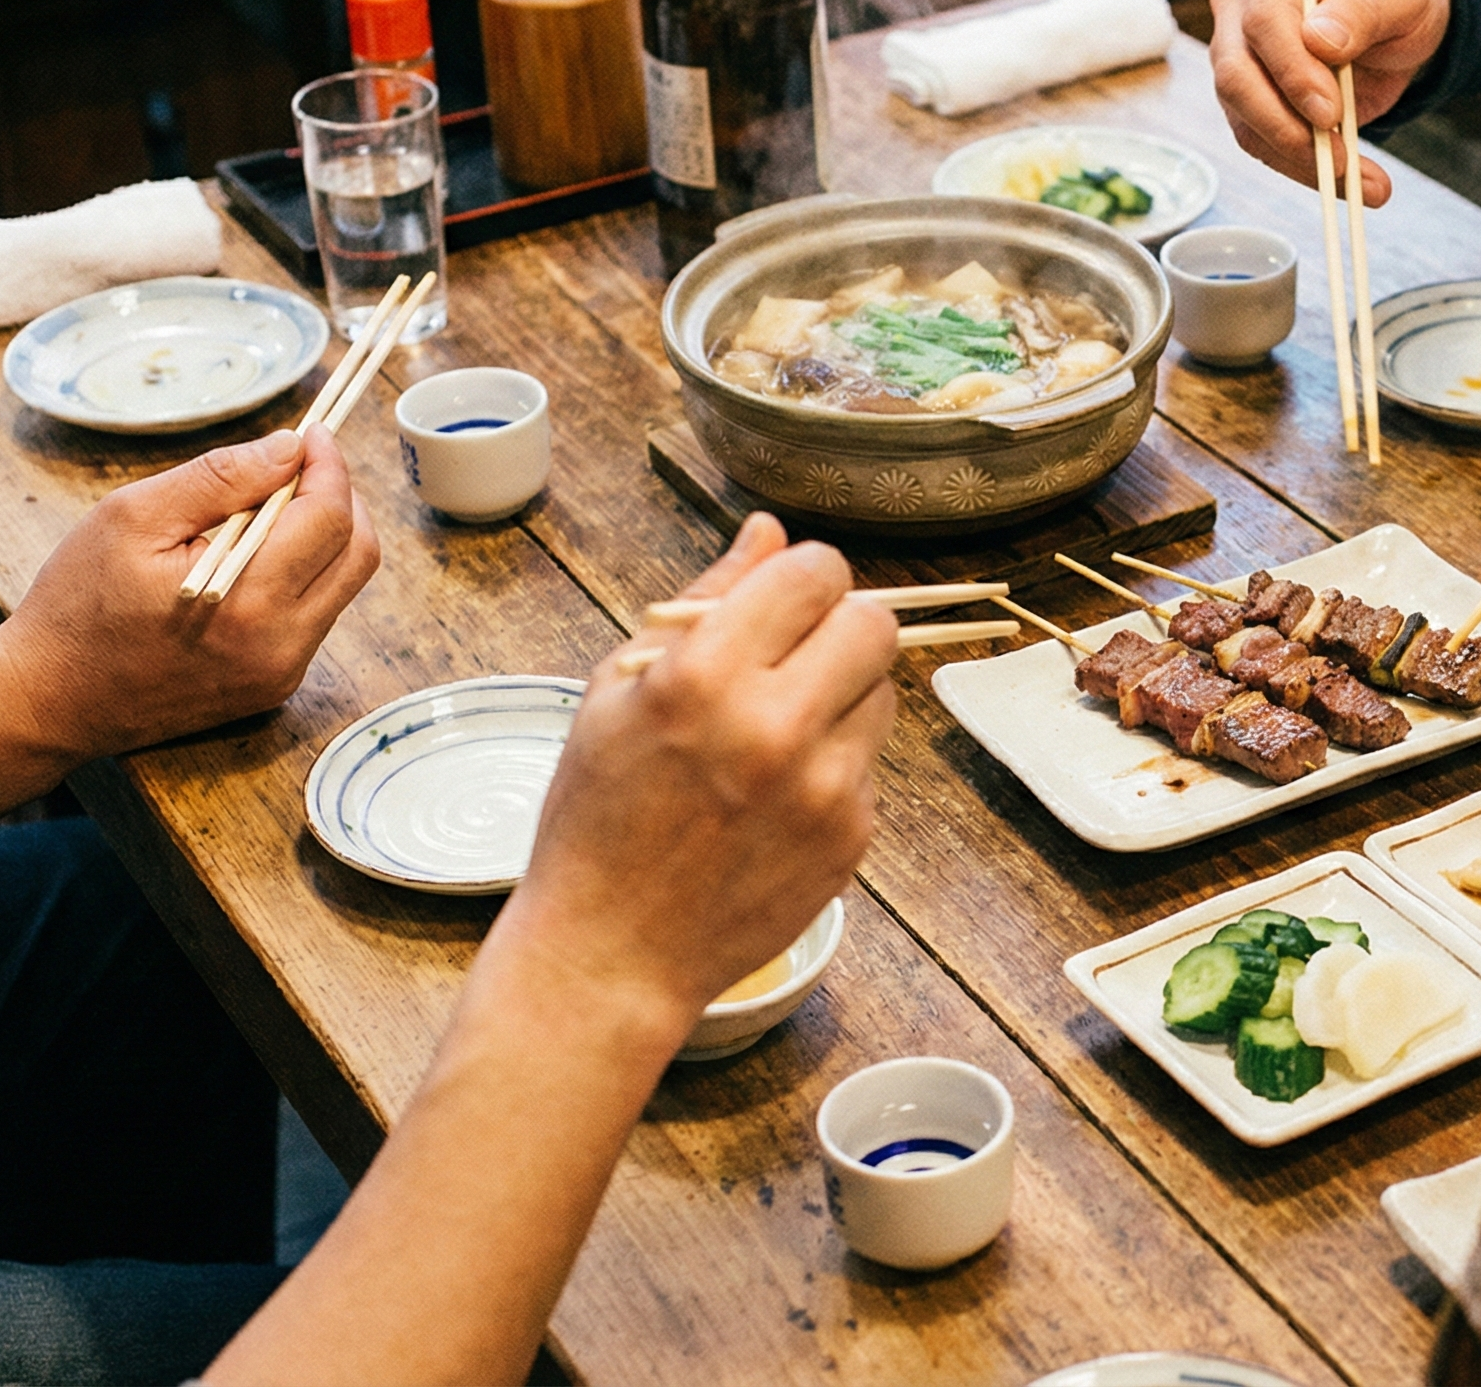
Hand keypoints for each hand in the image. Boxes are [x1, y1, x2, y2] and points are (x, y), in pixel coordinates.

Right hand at [0, 427, 377, 830]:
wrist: (49, 700)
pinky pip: (316, 616)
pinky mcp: (274, 685)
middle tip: (302, 466)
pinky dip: (303, 574)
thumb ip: (219, 479)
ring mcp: (282, 671)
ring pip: (343, 585)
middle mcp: (281, 645)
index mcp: (249, 601)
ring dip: (324, 536)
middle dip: (340, 498)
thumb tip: (289, 449)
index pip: (330, 519)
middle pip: (358, 554)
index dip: (329, 467)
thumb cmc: (78, 605)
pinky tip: (255, 557)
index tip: (313, 435)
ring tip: (271, 507)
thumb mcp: (132, 519)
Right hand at [499, 514, 899, 1024]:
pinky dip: (834, 764)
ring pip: (882, 693)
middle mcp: (776, 727)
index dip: (804, 576)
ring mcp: (824, 787)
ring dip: (841, 695)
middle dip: (840, 624)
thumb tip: (768, 530)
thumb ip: (707, 600)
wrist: (612, 950)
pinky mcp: (852, 835)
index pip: (815, 574)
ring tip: (773, 733)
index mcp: (705, 676)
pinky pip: (869, 763)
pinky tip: (774, 796)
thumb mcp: (622, 690)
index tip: (786, 598)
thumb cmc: (599, 813)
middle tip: (796, 653)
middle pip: (875, 624)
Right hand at [1208, 0, 1449, 206]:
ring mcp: (1237, 53)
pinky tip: (1349, 183)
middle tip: (1340, 160)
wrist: (1398, 21)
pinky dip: (1302, 169)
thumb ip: (1363, 9)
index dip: (1292, 72)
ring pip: (1243, 117)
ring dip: (1298, 159)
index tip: (1331, 112)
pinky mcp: (1248, 97)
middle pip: (1236, 75)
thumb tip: (1320, 40)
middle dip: (1286, 126)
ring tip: (1362, 182)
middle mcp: (1240, 4)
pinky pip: (1260, 141)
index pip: (1263, 21)